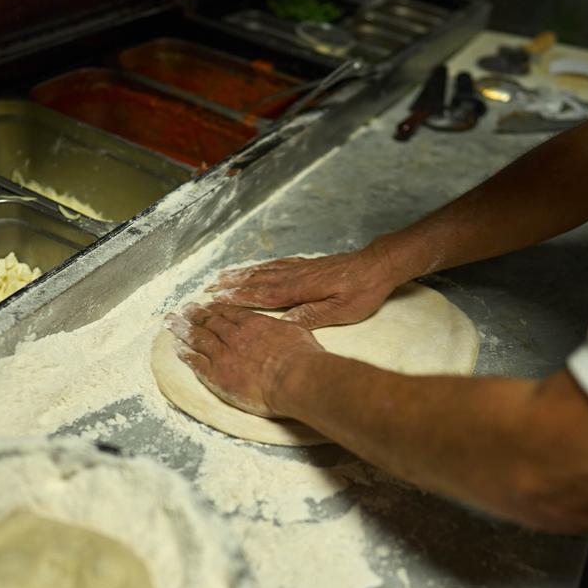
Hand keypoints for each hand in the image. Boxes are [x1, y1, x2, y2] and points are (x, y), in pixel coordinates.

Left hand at [167, 302, 323, 417]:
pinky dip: (185, 353)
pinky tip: (177, 348)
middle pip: (210, 322)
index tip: (206, 305)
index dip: (215, 308)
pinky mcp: (217, 375)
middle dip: (195, 315)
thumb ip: (286, 327)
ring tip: (172, 323)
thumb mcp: (298, 332)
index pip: (229, 313)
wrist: (294, 377)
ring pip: (198, 338)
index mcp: (254, 324)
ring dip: (183, 329)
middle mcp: (235, 335)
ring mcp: (223, 355)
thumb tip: (289, 322)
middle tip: (184, 310)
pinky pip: (195, 362)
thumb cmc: (302, 358)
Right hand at [206, 246, 400, 328]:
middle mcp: (295, 275)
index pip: (261, 295)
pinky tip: (254, 268)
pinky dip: (260, 266)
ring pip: (263, 270)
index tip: (215, 299)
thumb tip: (285, 324)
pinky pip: (277, 264)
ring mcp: (301, 267)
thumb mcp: (341, 310)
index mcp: (300, 289)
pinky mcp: (308, 264)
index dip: (236, 297)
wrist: (379, 265)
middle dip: (230, 285)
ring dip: (240, 274)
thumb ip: (312, 316)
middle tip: (207, 288)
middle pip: (256, 280)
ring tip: (220, 277)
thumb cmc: (363, 290)